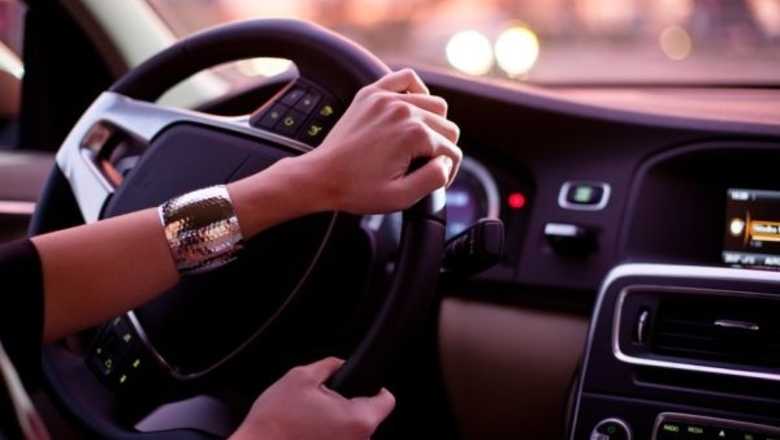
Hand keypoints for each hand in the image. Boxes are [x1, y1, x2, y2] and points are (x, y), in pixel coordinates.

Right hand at [229, 357, 394, 439]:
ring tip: (310, 419)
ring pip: (351, 432)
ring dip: (336, 423)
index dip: (376, 387)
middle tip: (323, 401)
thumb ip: (329, 366)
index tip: (365, 384)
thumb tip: (340, 363)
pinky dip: (327, 436)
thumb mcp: (301, 377)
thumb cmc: (276, 420)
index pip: (387, 401)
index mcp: (358, 420)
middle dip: (348, 405)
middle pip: (368, 416)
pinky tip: (307, 433)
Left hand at [295, 68, 462, 213]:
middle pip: (447, 127)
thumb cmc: (357, 189)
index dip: (446, 171)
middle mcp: (403, 110)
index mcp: (413, 134)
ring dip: (433, 124)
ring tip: (417, 144)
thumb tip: (447, 162)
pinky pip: (407, 78)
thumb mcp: (402, 197)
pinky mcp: (372, 94)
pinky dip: (417, 91)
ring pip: (434, 104)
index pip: (452, 151)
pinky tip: (413, 109)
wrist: (321, 177)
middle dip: (441, 149)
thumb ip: (435, 178)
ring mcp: (386, 98)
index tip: (432, 180)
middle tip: (422, 166)